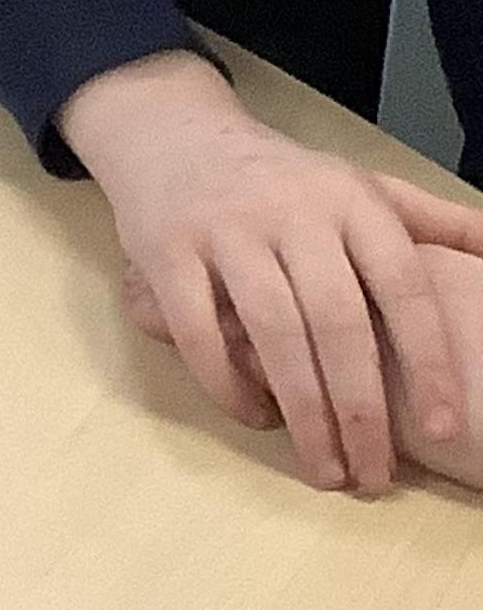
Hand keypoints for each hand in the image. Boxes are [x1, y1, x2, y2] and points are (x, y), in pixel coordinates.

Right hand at [62, 51, 482, 491]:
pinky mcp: (165, 250)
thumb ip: (432, 221)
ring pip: (272, 330)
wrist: (170, 131)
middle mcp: (291, 211)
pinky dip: (227, 383)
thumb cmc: (282, 179)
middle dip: (361, 409)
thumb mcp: (360, 184)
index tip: (444, 427)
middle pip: (337, 319)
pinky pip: (198, 329)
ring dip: (303, 411)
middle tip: (374, 477)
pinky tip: (254, 416)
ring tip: (325, 471)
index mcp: (349, 200)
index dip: (426, 359)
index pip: (402, 284)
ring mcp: (225, 229)